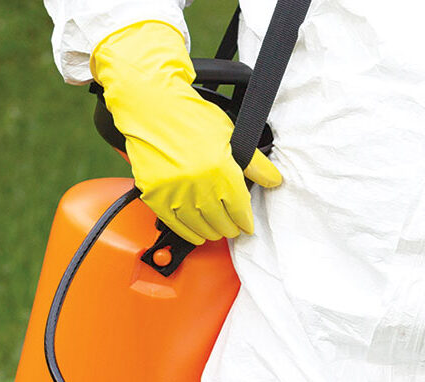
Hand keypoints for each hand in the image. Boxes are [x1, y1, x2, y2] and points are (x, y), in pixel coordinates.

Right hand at [92, 21, 282, 243]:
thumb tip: (274, 180)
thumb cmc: (189, 116)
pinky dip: (189, 233)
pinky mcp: (155, 195)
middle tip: (233, 227)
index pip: (239, 210)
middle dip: (230, 228)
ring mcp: (175, 191)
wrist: (150, 105)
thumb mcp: (230, 134)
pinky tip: (197, 233)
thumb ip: (254, 163)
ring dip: (212, 232)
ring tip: (217, 229)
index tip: (247, 226)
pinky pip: (176, 224)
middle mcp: (198, 184)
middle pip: (221, 222)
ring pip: (200, 226)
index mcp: (220, 169)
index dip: (245, 222)